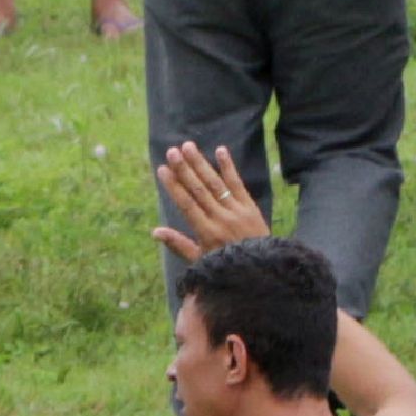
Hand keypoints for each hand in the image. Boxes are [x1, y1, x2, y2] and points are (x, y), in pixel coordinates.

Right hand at [149, 142, 268, 263]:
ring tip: (188, 146)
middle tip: (171, 151)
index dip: (173, 186)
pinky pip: (237, 183)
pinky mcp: (249, 205)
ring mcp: (236, 210)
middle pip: (199, 190)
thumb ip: (178, 244)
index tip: (162, 169)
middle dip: (184, 169)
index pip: (186, 205)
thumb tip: (155, 232)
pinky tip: (220, 150)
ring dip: (201, 163)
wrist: (261, 269)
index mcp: (206, 232)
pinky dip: (228, 167)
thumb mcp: (200, 261)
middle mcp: (220, 218)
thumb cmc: (226, 267)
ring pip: (215, 183)